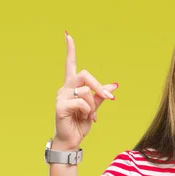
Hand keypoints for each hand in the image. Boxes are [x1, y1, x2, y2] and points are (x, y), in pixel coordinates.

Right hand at [53, 32, 117, 150]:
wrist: (72, 141)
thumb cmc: (79, 124)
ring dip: (93, 105)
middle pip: (84, 75)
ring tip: (90, 116)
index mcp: (72, 86)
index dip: (69, 50)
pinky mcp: (59, 106)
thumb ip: (101, 95)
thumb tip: (114, 85)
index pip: (70, 64)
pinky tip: (84, 118)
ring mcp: (60, 96)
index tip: (67, 35)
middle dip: (99, 87)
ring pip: (85, 91)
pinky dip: (87, 111)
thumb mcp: (94, 108)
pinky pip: (81, 102)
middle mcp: (64, 88)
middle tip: (109, 98)